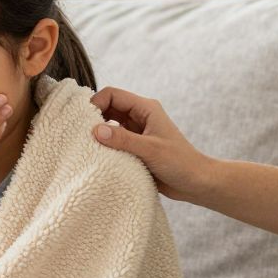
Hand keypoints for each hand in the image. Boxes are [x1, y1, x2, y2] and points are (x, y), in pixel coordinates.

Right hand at [90, 87, 215, 202]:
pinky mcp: (135, 147)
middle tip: (81, 134)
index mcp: (146, 108)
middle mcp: (140, 116)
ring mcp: (137, 131)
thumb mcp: (150, 150)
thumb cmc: (180, 163)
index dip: (96, 103)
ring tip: (87, 145)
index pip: (113, 94)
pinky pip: (114, 140)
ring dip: (98, 133)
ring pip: (109, 124)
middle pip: (108, 107)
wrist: (197, 183)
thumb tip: (96, 130)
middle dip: (93, 118)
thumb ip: (123, 139)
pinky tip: (98, 156)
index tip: (84, 122)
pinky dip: (104, 145)